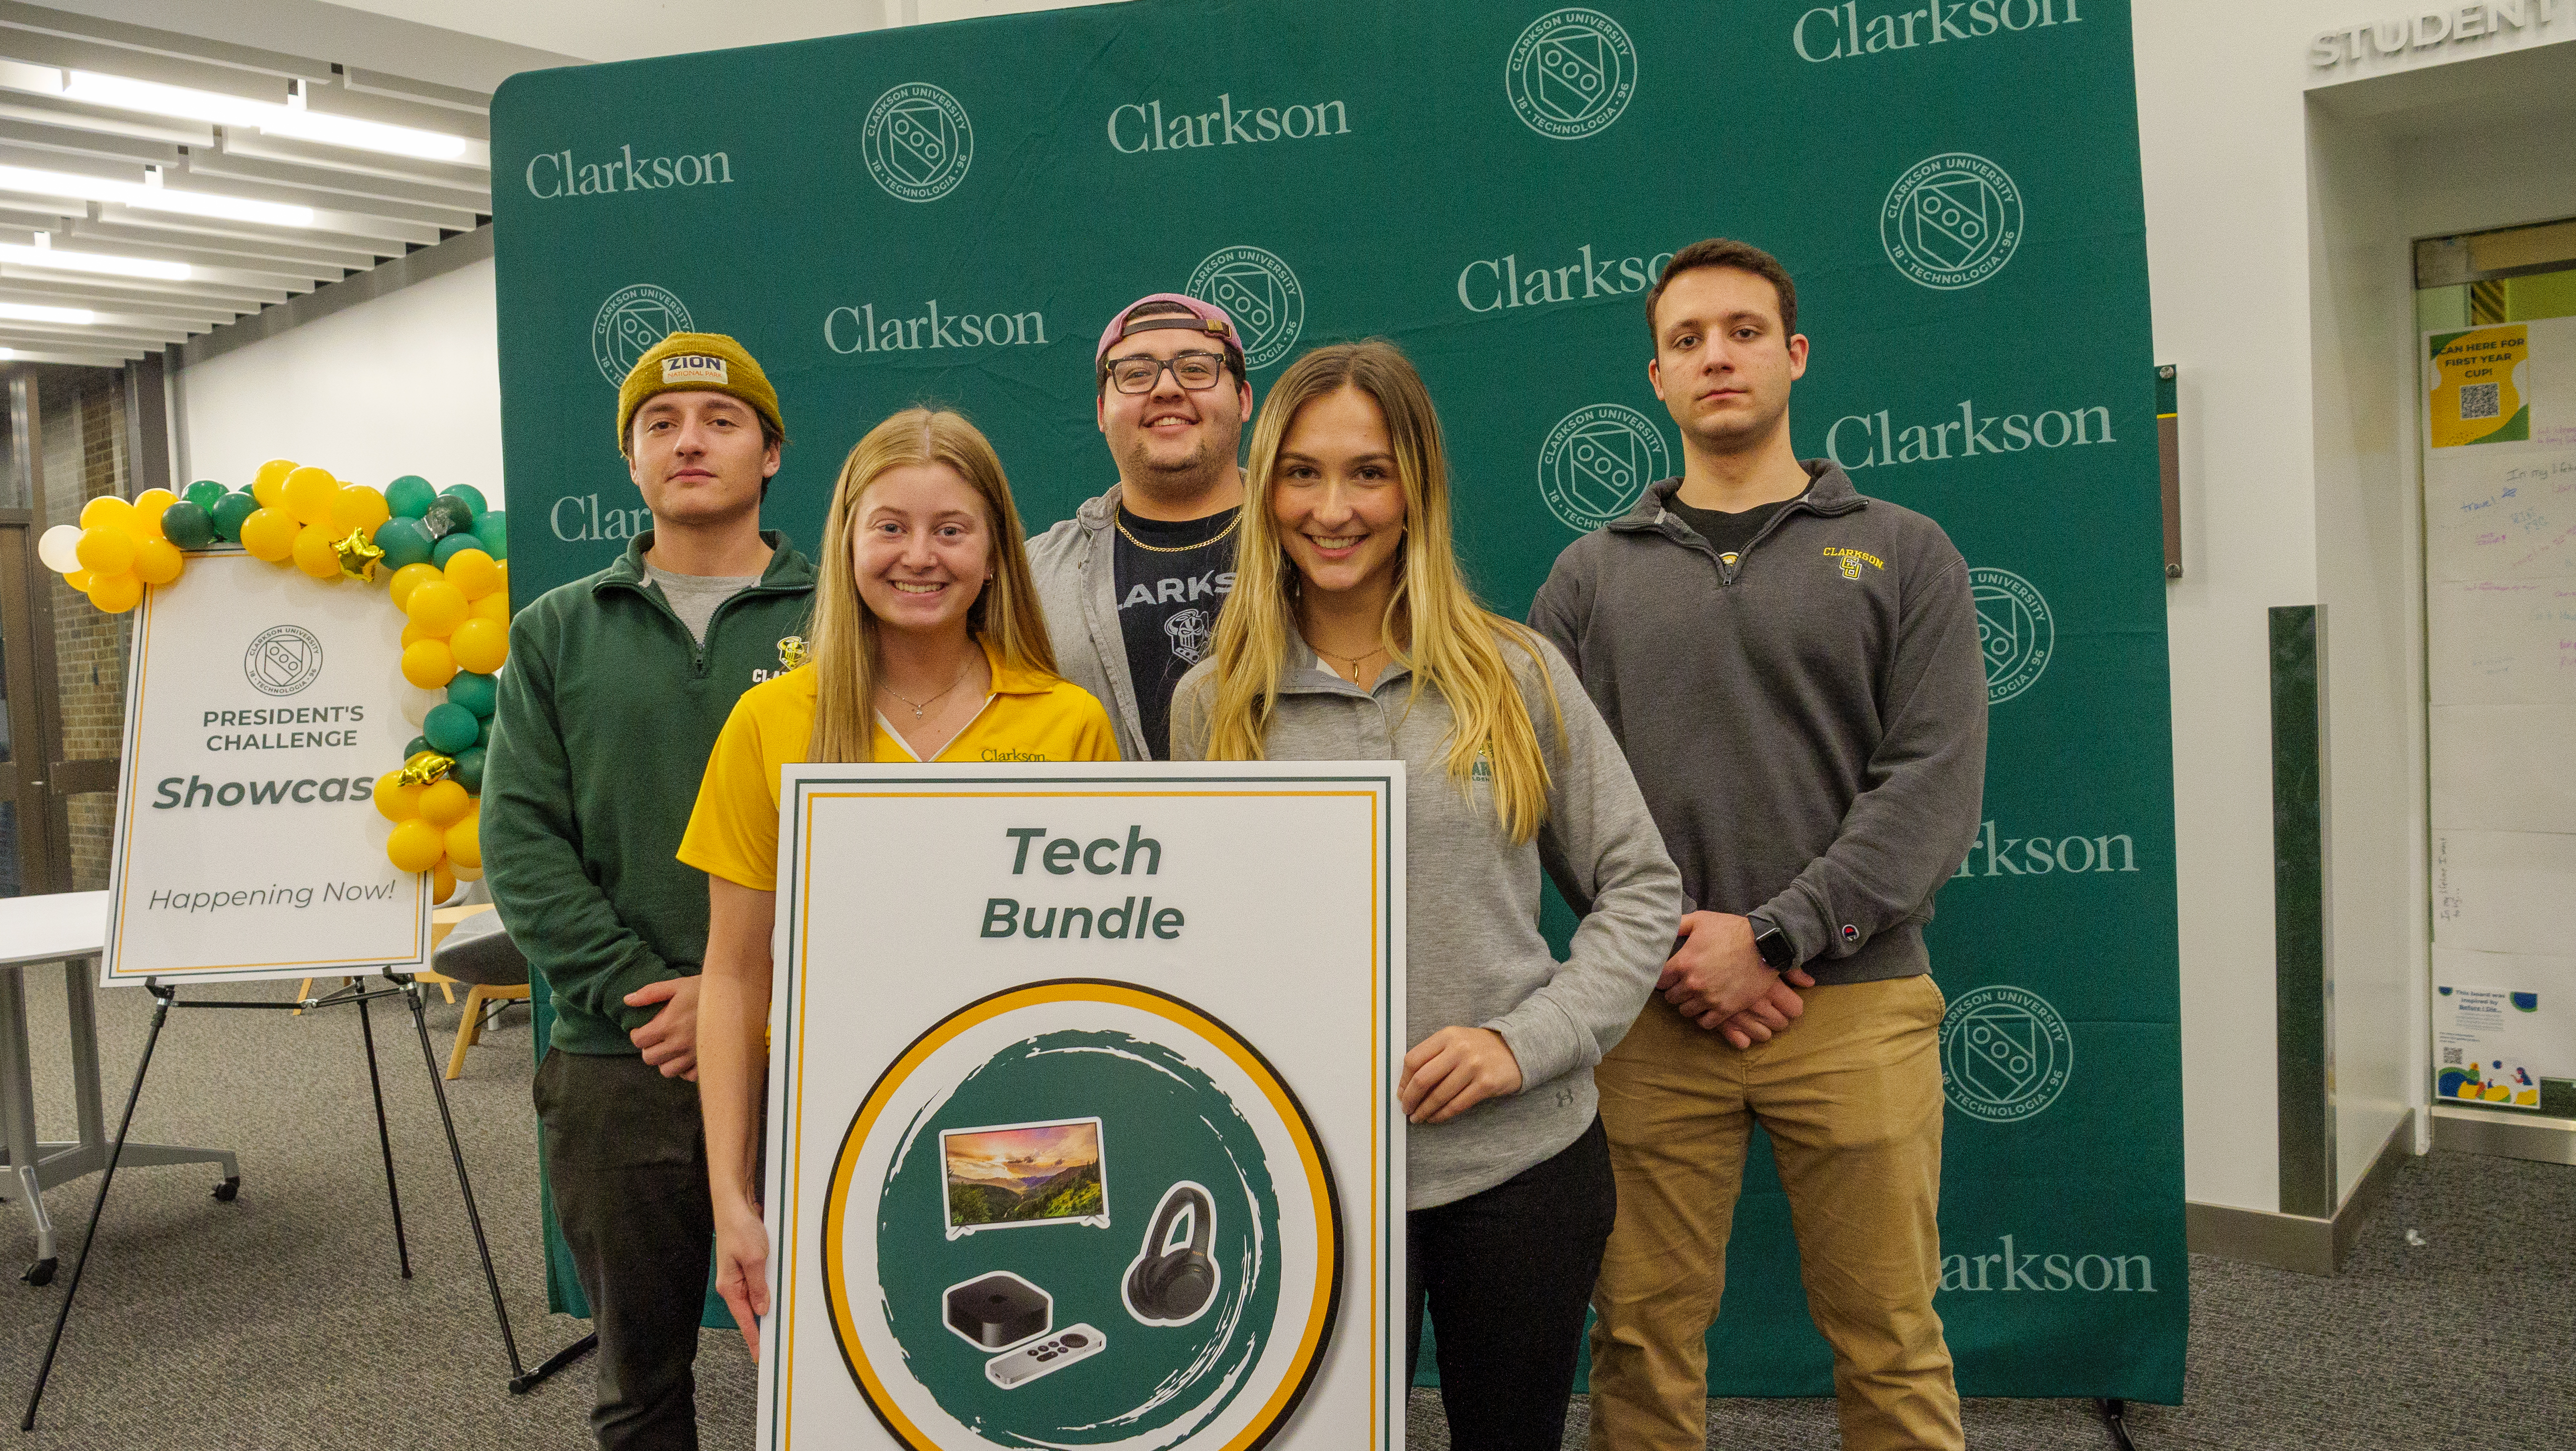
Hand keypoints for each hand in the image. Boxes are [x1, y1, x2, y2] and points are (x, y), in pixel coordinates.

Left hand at [626, 976, 700, 1079]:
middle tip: (658, 1038)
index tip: (643, 1029)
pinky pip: (687, 1076)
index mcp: (668, 1025)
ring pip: (666, 1071)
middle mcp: (679, 1044)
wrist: (737, 998)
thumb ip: (650, 993)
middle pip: (649, 1058)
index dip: (637, 1034)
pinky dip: (684, 1069)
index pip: (639, 1041)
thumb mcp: (677, 985)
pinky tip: (687, 1056)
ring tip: (672, 1048)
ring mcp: (694, 1056)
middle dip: (649, 1048)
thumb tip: (627, 1000)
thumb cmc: (705, 990)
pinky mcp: (707, 1062)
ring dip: (665, 1060)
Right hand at [712, 1192, 769, 1359]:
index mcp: (730, 1287)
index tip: (760, 1355)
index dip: (753, 1338)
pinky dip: (768, 1289)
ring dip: (767, 1306)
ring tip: (780, 1322)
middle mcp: (733, 1283)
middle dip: (762, 1326)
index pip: (744, 1319)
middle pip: (750, 1311)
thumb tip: (762, 1309)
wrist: (735, 1205)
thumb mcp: (754, 1259)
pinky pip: (759, 1282)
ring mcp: (740, 1274)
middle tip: (775, 1343)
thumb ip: (759, 1286)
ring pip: (756, 1296)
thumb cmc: (740, 1229)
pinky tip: (777, 1294)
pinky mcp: (748, 1264)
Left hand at [1399, 1027, 1523, 1123]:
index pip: (1413, 1060)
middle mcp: (1459, 1049)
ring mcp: (1473, 1066)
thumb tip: (1406, 1085)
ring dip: (1424, 1111)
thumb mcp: (1455, 1040)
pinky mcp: (1486, 1084)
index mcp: (1446, 1036)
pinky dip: (1442, 1115)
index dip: (1403, 1081)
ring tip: (1418, 1117)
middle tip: (1406, 1109)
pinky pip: (1456, 1105)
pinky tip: (1435, 1118)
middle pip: (1423, 1079)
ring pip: (1439, 1096)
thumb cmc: (1478, 1048)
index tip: (1401, 1093)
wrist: (1516, 1048)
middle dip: (1410, 1099)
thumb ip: (1432, 1056)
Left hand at [1661, 912, 1814, 1046]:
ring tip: (1695, 996)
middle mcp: (1693, 984)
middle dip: (1675, 990)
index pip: (1659, 981)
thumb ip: (1678, 925)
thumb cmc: (1732, 930)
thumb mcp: (1701, 920)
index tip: (1668, 976)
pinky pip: (1705, 1023)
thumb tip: (1662, 928)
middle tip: (1683, 985)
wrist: (1764, 945)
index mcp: (1683, 963)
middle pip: (1671, 997)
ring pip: (1685, 1011)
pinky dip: (1704, 1017)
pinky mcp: (1726, 1009)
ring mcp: (1709, 998)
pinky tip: (1707, 1008)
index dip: (1662, 978)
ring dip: (1688, 1004)